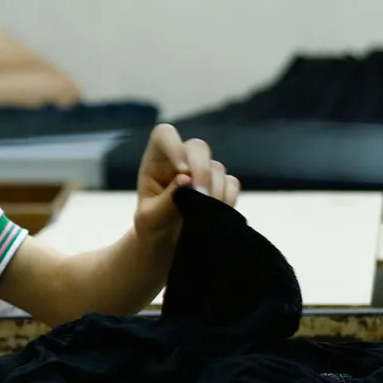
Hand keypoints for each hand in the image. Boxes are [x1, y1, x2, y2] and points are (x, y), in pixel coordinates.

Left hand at [133, 123, 240, 253]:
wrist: (168, 247)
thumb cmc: (152, 228)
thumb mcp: (151, 218)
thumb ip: (166, 200)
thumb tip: (186, 181)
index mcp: (156, 163)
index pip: (164, 135)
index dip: (174, 145)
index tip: (182, 171)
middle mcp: (181, 162)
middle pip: (198, 146)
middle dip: (202, 170)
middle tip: (201, 196)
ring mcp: (202, 172)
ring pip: (216, 167)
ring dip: (214, 190)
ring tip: (203, 214)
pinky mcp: (220, 187)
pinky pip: (232, 183)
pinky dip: (227, 199)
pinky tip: (215, 215)